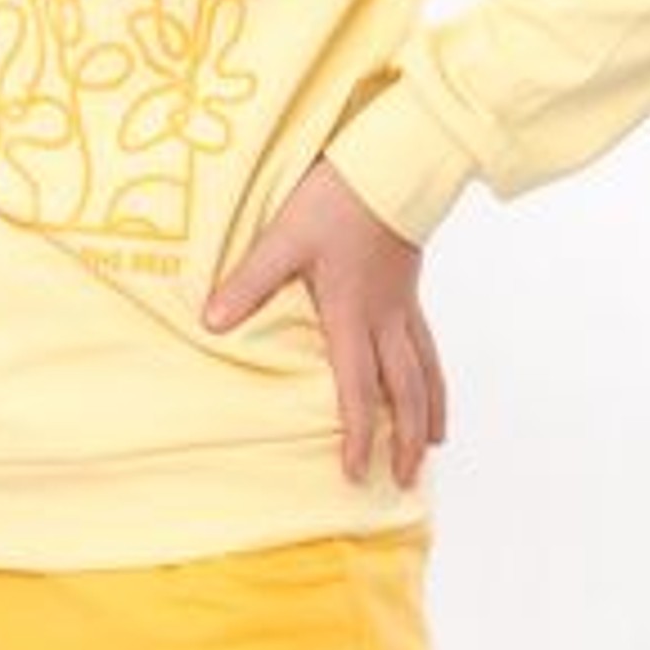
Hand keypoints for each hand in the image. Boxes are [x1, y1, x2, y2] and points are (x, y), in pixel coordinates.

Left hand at [199, 154, 448, 486]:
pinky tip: (434, 388)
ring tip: (432, 448)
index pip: (358, 389)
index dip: (358, 435)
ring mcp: (404, 308)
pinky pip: (429, 347)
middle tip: (401, 482)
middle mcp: (385, 321)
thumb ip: (249, 283)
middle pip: (404, 394)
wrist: (392, 167)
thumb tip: (213, 322)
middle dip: (403, 441)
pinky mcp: (411, 291)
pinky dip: (436, 377)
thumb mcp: (283, 239)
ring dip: (428, 415)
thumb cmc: (337, 200)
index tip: (353, 473)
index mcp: (352, 315)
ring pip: (426, 374)